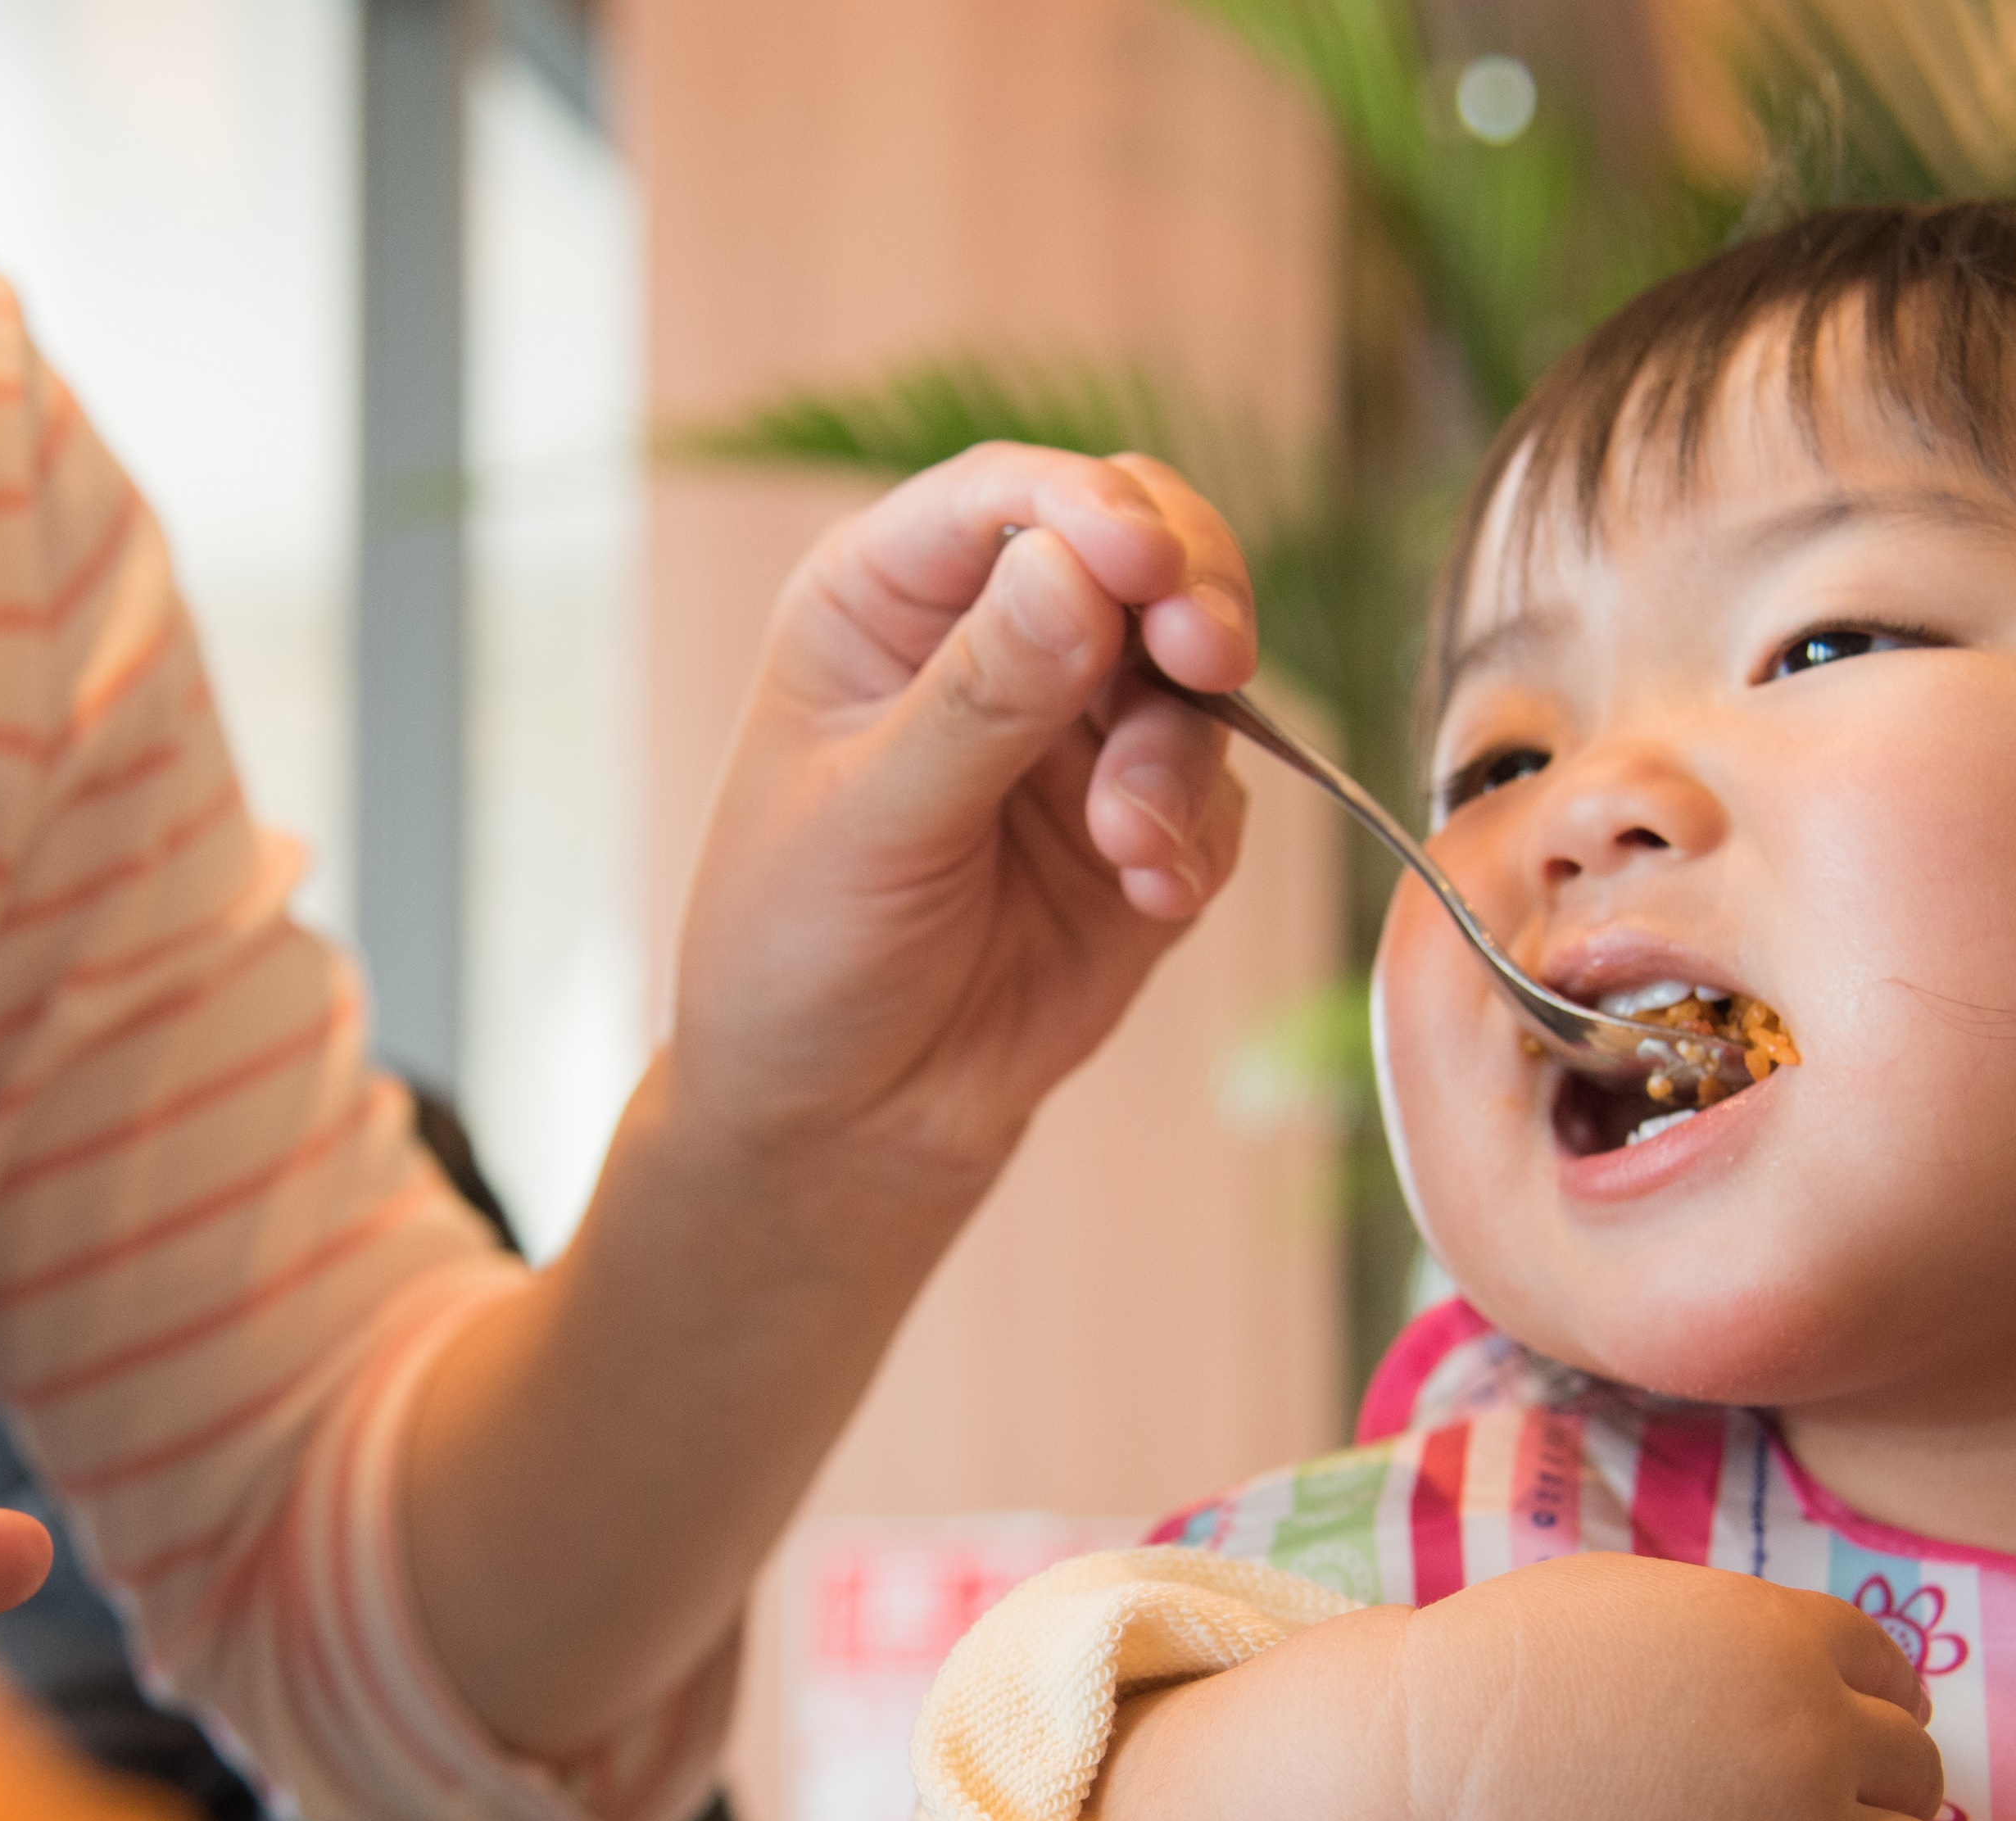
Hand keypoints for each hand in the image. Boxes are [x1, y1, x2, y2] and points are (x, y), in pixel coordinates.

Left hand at [666, 444, 1257, 1212]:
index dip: (1087, 509)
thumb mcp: (868, 822)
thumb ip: (978, 700)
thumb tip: (1075, 569)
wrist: (843, 1125)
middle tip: (1207, 659)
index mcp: (886, 602)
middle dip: (1188, 594)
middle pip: (1137, 547)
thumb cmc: (798, 956)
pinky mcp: (1144, 825)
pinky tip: (1149, 892)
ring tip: (1127, 843)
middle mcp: (993, 641)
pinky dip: (1196, 835)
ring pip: (1194, 672)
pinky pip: (1217, 794)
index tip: (1141, 563)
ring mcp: (1080, 732)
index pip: (1004, 500)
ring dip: (1182, 749)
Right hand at [1087, 1555, 2015, 1820]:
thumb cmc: (1494, 1678)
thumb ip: (1721, 1634)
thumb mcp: (1630, 1605)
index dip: (1895, 1714)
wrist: (1421, 1768)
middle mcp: (1811, 1734)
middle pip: (1919, 1776)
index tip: (1887, 1744)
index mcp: (1780, 1636)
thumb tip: (1767, 1670)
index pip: (1894, 1677)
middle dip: (1906, 1807)